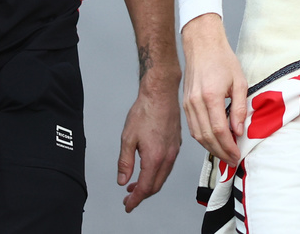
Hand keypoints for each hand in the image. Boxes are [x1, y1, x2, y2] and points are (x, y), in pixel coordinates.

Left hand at [117, 77, 181, 211]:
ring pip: (162, 177)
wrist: (161, 94)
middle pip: (155, 186)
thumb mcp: (128, 138)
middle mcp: (167, 157)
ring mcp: (174, 151)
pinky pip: (167, 167)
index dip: (135, 200)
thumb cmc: (145, 111)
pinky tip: (148, 169)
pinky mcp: (176, 145)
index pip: (145, 188)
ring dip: (149, 184)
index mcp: (155, 158)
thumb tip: (123, 180)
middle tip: (129, 198)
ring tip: (135, 185)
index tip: (127, 205)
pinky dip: (157, 174)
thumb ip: (125, 162)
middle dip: (142, 195)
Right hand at [181, 14, 246, 165]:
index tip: (237, 155)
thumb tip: (238, 131)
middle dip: (220, 152)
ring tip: (224, 155)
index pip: (219, 130)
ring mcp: (188, 103)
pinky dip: (203, 138)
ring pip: (198, 135)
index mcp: (211, 96)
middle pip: (207, 137)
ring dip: (211, 148)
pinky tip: (214, 142)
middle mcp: (196, 102)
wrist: (202, 46)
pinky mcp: (185, 104)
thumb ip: (239, 108)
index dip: (229, 146)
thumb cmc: (223, 60)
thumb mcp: (239, 82)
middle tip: (232, 160)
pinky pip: (193, 127)